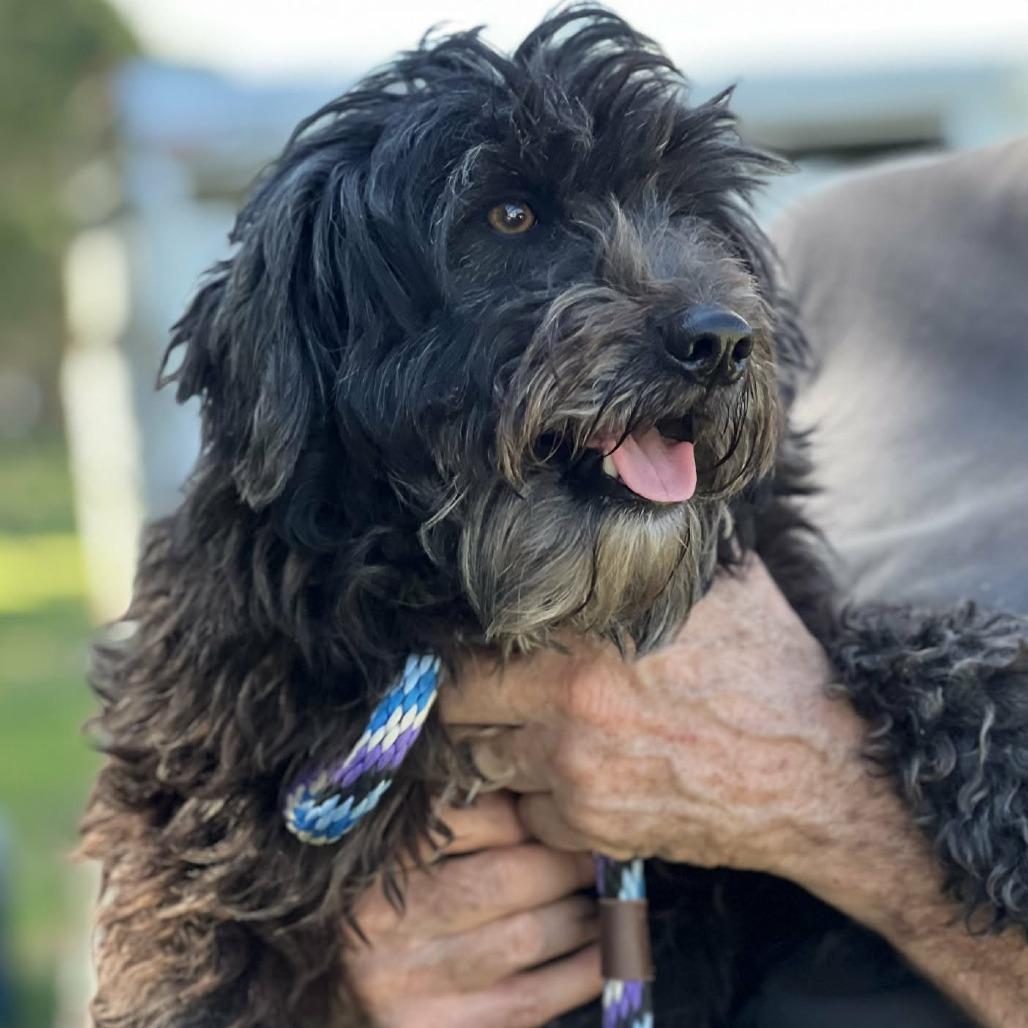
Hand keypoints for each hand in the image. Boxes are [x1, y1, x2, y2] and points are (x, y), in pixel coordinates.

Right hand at [346, 791, 601, 1026]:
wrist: (344, 1001)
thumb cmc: (379, 916)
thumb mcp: (392, 858)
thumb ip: (448, 823)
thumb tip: (536, 794)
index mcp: (370, 861)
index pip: (465, 817)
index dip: (525, 811)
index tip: (555, 810)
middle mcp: (380, 923)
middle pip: (504, 879)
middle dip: (564, 862)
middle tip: (593, 852)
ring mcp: (409, 985)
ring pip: (526, 936)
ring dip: (582, 914)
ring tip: (599, 897)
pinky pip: (534, 999)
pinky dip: (583, 969)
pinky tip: (603, 948)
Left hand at [442, 557, 862, 878]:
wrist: (820, 771)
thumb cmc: (769, 669)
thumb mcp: (715, 586)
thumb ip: (652, 556)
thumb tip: (629, 507)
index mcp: (584, 642)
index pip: (470, 648)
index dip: (465, 648)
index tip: (479, 649)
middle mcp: (567, 710)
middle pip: (459, 710)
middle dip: (469, 701)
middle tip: (493, 695)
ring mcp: (576, 776)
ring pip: (487, 765)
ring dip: (502, 750)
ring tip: (537, 734)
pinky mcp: (596, 830)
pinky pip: (533, 815)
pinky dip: (545, 801)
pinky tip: (582, 778)